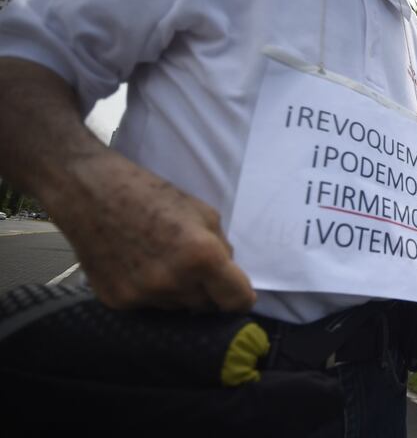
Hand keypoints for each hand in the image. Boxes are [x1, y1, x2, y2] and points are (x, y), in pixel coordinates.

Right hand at [51, 150, 255, 311]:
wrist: (90, 193)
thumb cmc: (151, 195)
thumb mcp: (203, 212)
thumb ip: (221, 248)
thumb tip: (228, 276)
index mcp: (201, 256)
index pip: (236, 300)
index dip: (241, 298)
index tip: (238, 295)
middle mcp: (174, 282)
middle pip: (207, 307)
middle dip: (209, 291)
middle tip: (194, 266)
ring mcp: (144, 296)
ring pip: (178, 308)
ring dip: (180, 292)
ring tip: (163, 260)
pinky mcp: (118, 302)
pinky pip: (150, 307)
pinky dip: (152, 293)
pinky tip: (140, 266)